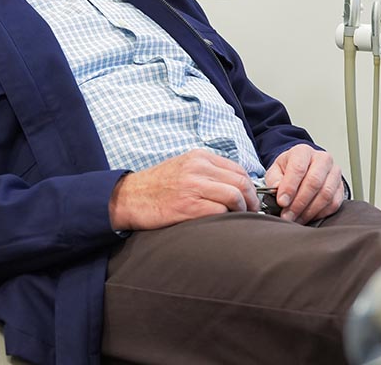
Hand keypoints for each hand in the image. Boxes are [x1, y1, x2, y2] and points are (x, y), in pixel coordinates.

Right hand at [109, 149, 259, 230]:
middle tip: (252, 212)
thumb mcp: (184, 168)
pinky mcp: (187, 206)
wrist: (128, 198)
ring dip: (242, 210)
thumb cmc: (157, 187)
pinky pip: (220, 212)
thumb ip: (208, 172)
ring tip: (238, 218)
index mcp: (199, 157)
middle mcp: (198, 168)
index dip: (250, 187)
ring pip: (234, 196)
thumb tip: (237, 186)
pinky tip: (223, 224)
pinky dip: (227, 219)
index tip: (251, 199)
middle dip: (252, 200)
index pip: (238, 169)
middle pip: (241, 182)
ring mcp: (193, 186)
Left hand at [264, 145, 342, 223]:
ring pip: (326, 194)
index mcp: (304, 152)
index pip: (298, 168)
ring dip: (309, 211)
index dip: (290, 187)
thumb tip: (277, 190)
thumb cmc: (289, 170)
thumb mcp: (276, 171)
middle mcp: (322, 159)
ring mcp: (334, 172)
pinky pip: (334, 203)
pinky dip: (320, 214)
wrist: (304, 169)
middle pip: (314, 182)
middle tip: (287, 215)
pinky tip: (308, 217)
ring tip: (296, 218)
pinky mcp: (341, 187)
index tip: (281, 202)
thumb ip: (274, 180)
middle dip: (299, 203)